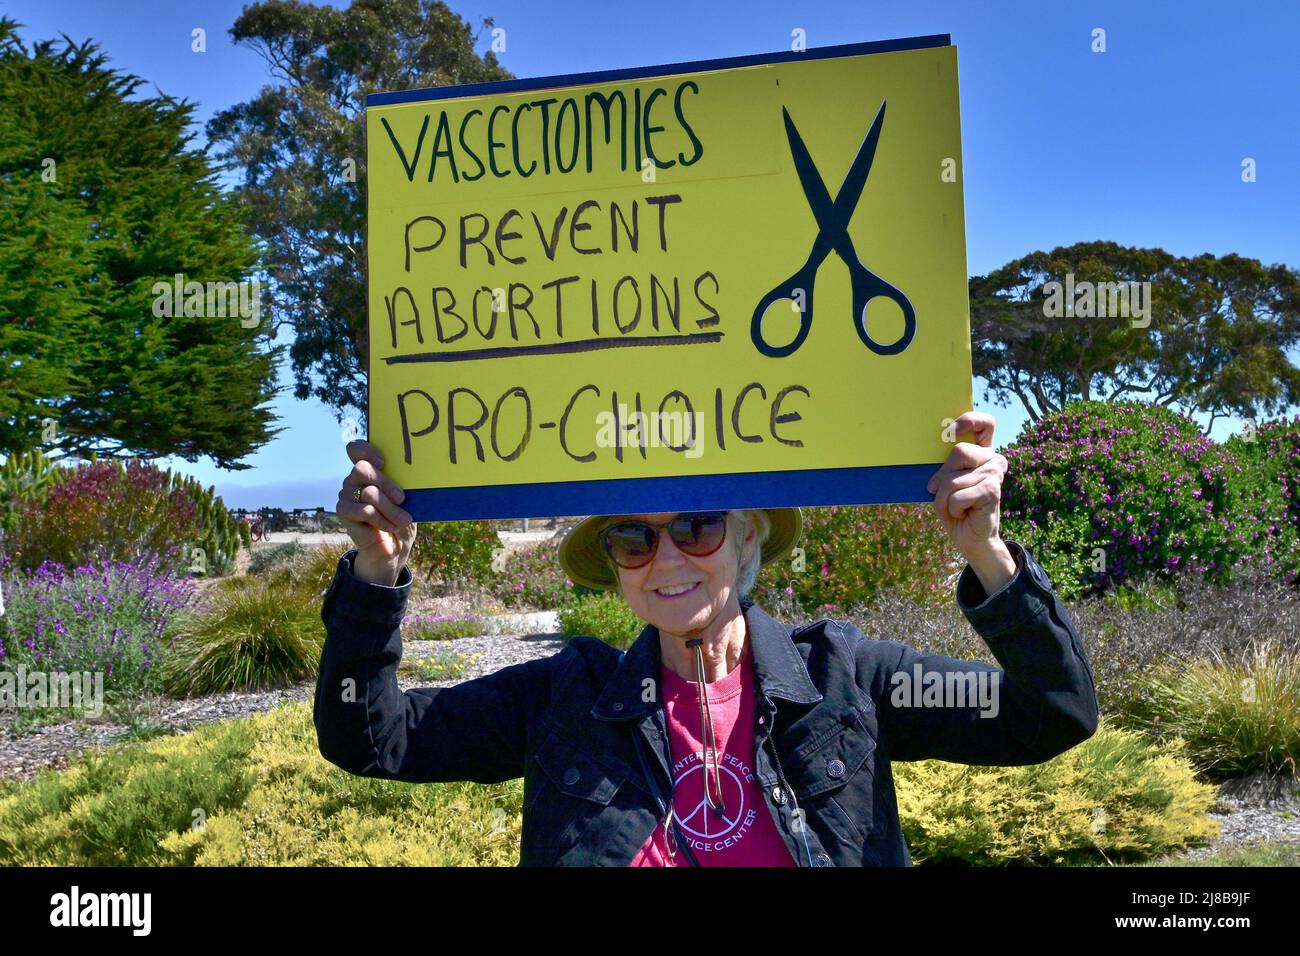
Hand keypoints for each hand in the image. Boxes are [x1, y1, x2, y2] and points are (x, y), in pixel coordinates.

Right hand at [338, 439, 416, 585]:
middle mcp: (354, 479)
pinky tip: (391, 527)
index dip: (365, 450)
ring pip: (369, 493)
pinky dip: (383, 520)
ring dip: (390, 508)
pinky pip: (365, 511)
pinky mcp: (344, 511)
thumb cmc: (402, 517)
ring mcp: (346, 494)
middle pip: (363, 469)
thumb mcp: (407, 498)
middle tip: (402, 498)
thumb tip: (412, 472)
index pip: (356, 449)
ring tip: (403, 519)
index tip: (382, 461)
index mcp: (369, 469)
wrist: (394, 548)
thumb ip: (402, 483)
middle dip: (386, 483)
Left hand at [926, 412, 1011, 569]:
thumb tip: (927, 461)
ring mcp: (994, 473)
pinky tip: (963, 514)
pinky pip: (957, 496)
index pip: (985, 423)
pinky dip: (952, 509)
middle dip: (941, 476)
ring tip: (955, 508)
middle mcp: (992, 459)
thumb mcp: (943, 484)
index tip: (950, 430)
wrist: (970, 538)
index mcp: (981, 452)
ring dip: (944, 499)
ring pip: (952, 479)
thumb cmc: (954, 509)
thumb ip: (942, 468)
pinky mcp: (992, 490)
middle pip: (958, 451)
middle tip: (938, 491)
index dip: (969, 420)